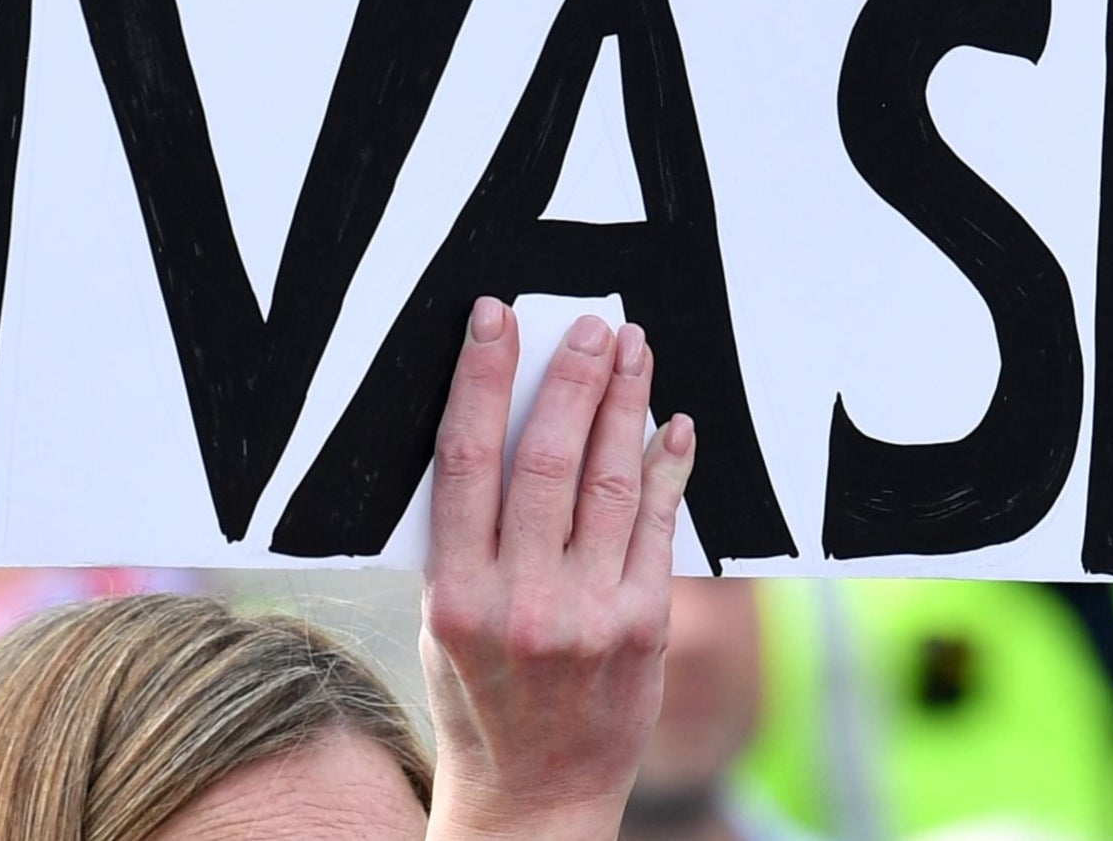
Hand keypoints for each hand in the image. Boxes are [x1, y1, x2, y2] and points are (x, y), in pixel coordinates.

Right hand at [421, 299, 695, 840]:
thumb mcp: (441, 618)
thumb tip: (501, 421)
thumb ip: (468, 534)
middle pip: (546, 460)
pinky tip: (672, 427)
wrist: (532, 797)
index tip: (495, 318)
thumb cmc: (479, 696)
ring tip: (633, 351)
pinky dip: (667, 470)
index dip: (481, 378)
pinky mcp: (643, 630)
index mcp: (454, 594)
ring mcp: (587, 617)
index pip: (466, 459)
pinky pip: (658, 529)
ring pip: (610, 484)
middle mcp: (520, 603)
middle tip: (591, 325)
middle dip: (571, 379)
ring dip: (625, 405)